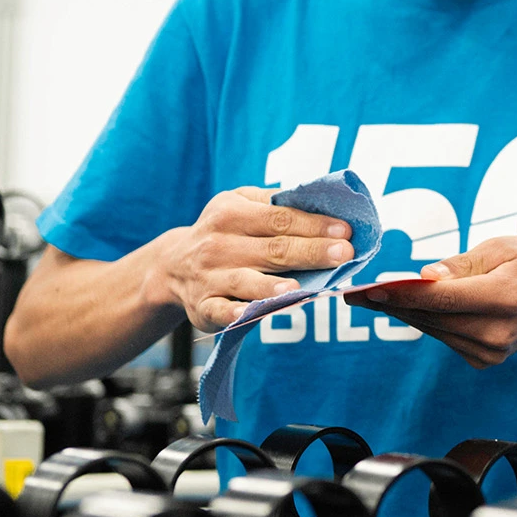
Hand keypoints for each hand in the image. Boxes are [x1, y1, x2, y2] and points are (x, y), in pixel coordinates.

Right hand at [153, 187, 352, 332]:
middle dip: (311, 251)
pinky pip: (220, 310)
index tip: (345, 231)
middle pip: (273, 249)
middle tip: (344, 254)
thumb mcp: (238, 204)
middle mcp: (219, 243)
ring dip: (271, 285)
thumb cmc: (223, 231)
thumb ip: (273, 203)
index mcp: (231, 212)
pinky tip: (250, 313)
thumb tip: (322, 203)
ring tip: (298, 287)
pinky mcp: (203, 305)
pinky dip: (234, 312)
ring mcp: (210, 276)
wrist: (172, 265)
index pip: (280, 218)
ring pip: (246, 281)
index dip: (314, 225)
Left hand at [345, 235, 516, 367]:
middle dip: (390, 303)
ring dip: (401, 312)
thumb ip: (461, 264)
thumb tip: (423, 277)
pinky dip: (425, 320)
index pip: (442, 298)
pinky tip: (406, 306)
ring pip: (431, 329)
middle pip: (431, 317)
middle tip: (353, 293)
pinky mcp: (483, 360)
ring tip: (369, 297)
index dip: (402, 293)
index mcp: (505, 298)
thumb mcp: (504, 247)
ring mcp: (491, 351)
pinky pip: (443, 336)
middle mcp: (497, 332)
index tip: (370, 287)